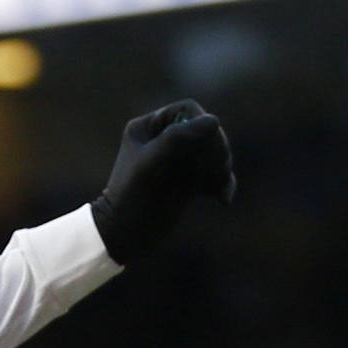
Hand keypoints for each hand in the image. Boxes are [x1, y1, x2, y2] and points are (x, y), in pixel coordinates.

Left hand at [91, 99, 235, 263]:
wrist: (124, 236)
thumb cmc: (131, 197)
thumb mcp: (151, 163)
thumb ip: (178, 137)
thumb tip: (214, 121)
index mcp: (149, 127)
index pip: (188, 110)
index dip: (203, 124)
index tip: (209, 144)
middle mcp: (165, 140)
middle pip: (206, 131)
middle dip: (217, 149)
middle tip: (220, 168)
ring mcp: (178, 162)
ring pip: (214, 153)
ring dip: (222, 168)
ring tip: (221, 187)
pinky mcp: (189, 182)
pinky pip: (215, 175)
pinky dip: (223, 184)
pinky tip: (223, 199)